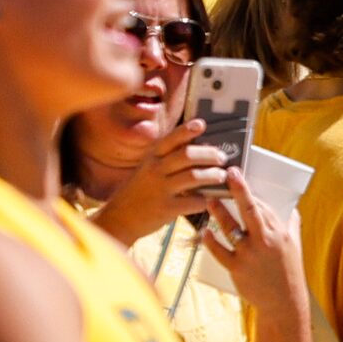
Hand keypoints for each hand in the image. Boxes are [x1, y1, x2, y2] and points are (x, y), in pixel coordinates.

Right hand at [88, 122, 232, 244]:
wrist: (120, 217)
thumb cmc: (140, 190)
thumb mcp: (148, 168)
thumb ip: (167, 158)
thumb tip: (195, 147)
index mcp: (152, 157)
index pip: (171, 139)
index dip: (187, 130)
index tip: (202, 124)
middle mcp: (155, 170)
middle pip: (187, 155)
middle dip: (209, 154)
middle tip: (222, 157)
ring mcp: (160, 189)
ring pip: (193, 177)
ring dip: (211, 175)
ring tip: (221, 176)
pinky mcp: (165, 209)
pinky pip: (192, 202)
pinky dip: (204, 200)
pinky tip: (210, 199)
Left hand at [196, 176, 304, 315]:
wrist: (284, 302)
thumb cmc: (290, 272)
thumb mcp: (296, 246)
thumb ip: (292, 226)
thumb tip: (293, 210)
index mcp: (278, 233)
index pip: (262, 206)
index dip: (248, 190)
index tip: (237, 175)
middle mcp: (264, 240)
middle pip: (249, 209)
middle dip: (238, 189)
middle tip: (227, 173)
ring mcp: (249, 254)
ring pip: (230, 227)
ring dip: (219, 211)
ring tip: (209, 199)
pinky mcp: (237, 268)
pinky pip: (220, 251)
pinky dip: (211, 241)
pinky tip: (205, 231)